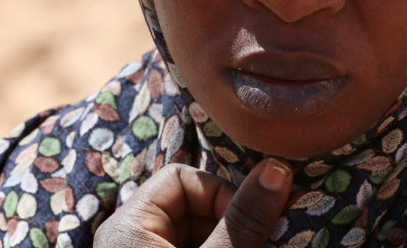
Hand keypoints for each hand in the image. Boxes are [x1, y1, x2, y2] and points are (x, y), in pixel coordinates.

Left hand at [94, 158, 292, 247]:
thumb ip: (242, 220)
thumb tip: (279, 167)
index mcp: (127, 227)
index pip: (182, 178)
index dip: (221, 194)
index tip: (250, 223)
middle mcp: (130, 239)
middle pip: (192, 206)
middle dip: (230, 222)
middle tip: (260, 241)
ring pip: (199, 232)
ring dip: (230, 240)